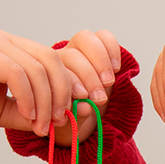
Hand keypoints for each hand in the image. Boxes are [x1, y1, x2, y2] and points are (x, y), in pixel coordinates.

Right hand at [0, 28, 120, 138]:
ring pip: (37, 67)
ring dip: (46, 101)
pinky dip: (27, 97)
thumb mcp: (2, 113)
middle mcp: (7, 41)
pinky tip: (28, 117)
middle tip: (62, 122)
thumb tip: (58, 124)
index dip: (72, 85)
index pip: (55, 61)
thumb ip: (28, 115)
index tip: (80, 111)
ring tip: (41, 126)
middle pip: (52, 60)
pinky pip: (16, 72)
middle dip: (65, 92)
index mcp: (15, 52)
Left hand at [53, 29, 120, 145]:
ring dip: (99, 60)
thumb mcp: (71, 125)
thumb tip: (85, 107)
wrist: (84, 117)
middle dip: (88, 77)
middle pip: (72, 55)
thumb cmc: (72, 122)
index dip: (72, 83)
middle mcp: (61, 59)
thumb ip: (76, 117)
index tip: (84, 99)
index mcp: (48, 77)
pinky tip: (116, 69)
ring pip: (85, 39)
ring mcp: (79, 50)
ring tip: (109, 82)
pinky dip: (111, 50)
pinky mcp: (99, 47)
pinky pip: (104, 37)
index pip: (58, 72)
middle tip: (99, 98)